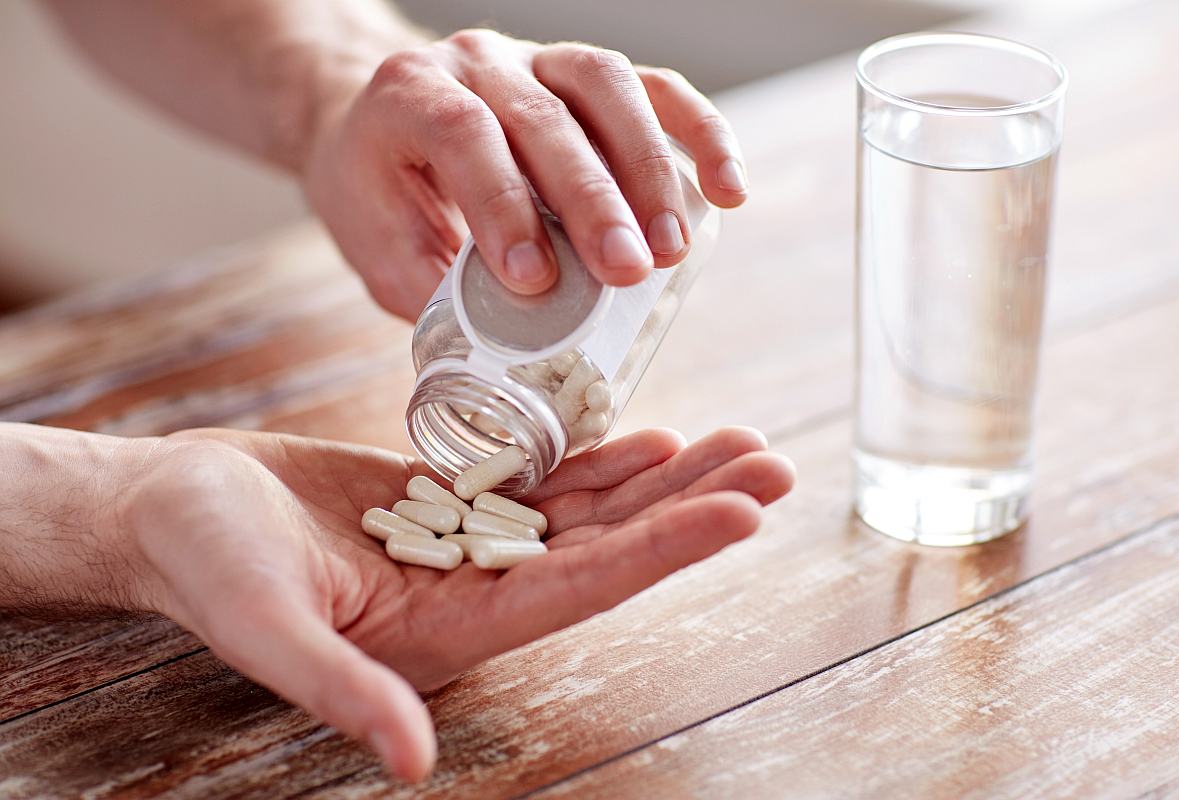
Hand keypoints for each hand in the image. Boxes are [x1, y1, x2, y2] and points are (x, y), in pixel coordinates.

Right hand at [119, 427, 792, 780]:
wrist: (170, 512)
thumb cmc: (205, 567)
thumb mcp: (264, 626)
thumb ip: (340, 689)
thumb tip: (411, 758)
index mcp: (449, 630)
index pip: (581, 587)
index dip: (663, 549)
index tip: (741, 512)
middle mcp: (475, 591)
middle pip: (607, 546)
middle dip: (691, 505)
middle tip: (773, 462)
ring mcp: (467, 543)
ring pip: (586, 510)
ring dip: (663, 478)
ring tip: (737, 442)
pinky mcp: (447, 500)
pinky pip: (540, 480)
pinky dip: (598, 460)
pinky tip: (649, 440)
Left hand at [304, 29, 748, 318]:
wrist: (380, 116)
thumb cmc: (379, 185)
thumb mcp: (373, 241)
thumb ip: (428, 284)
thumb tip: (500, 343)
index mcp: (410, 96)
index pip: (463, 134)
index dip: (503, 202)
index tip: (534, 279)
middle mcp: (476, 63)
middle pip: (544, 118)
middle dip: (591, 200)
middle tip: (627, 272)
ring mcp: (538, 57)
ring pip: (606, 90)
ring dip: (648, 171)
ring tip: (672, 250)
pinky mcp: (586, 74)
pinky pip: (654, 88)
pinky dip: (698, 133)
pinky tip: (727, 187)